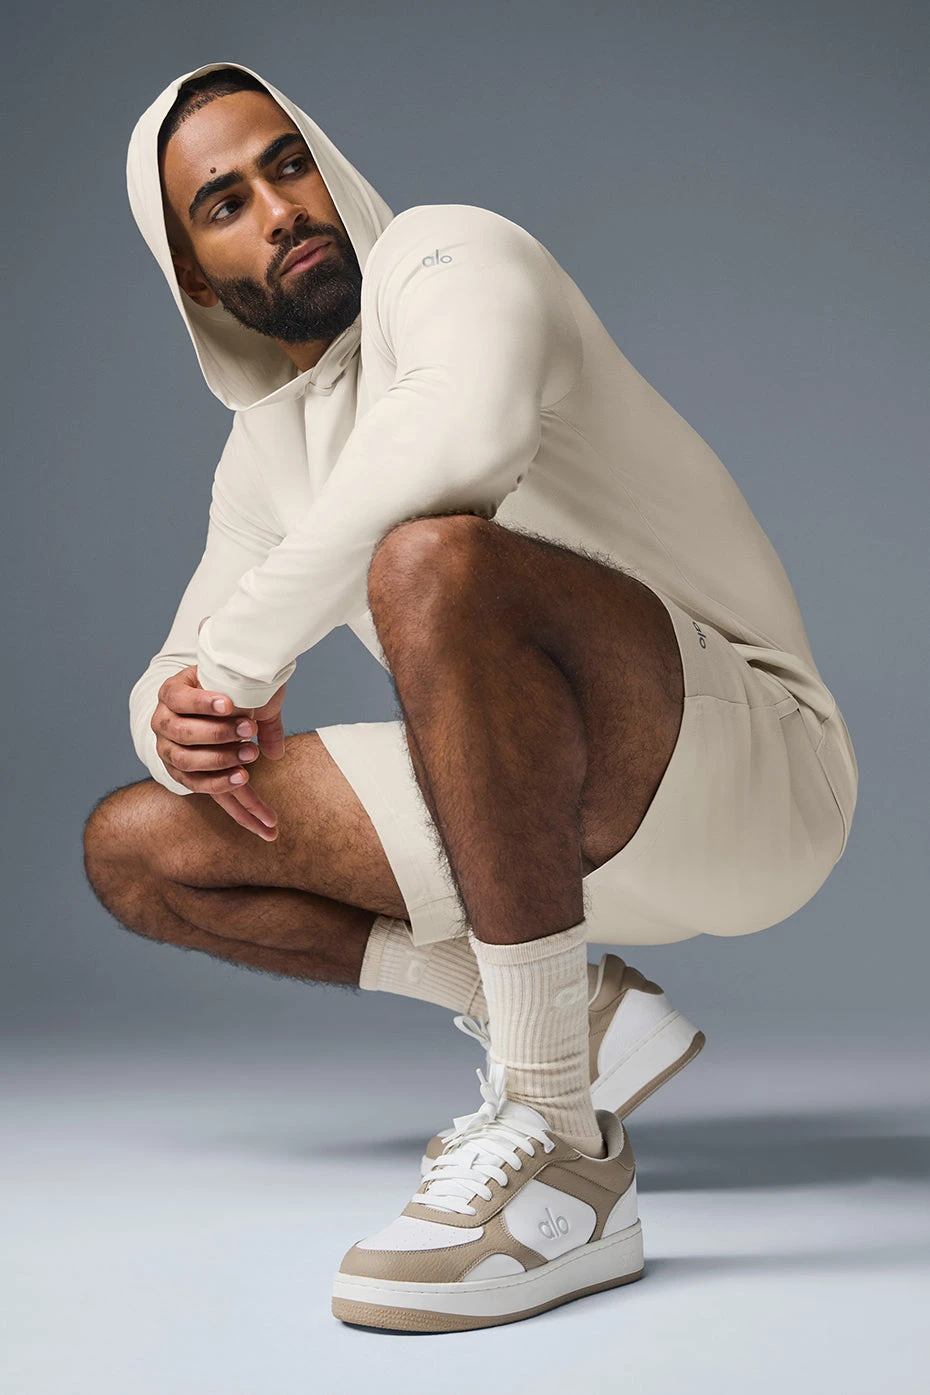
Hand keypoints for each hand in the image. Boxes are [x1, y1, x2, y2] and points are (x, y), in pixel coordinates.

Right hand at [147, 617, 286, 839]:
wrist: (201, 701)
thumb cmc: (224, 685)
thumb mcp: (238, 685)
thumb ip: (259, 706)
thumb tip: (275, 750)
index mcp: (172, 694)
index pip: (180, 698)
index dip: (202, 702)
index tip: (229, 704)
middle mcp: (164, 724)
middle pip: (183, 736)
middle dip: (218, 735)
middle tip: (249, 731)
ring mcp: (172, 753)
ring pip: (190, 767)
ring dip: (222, 768)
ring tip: (251, 762)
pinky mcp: (190, 776)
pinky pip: (209, 792)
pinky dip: (238, 804)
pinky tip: (265, 819)